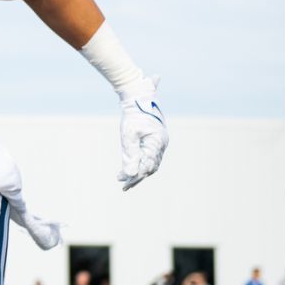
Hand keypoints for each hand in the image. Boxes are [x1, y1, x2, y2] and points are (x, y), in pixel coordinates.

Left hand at [115, 76, 167, 190]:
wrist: (138, 98)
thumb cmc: (132, 115)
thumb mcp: (128, 135)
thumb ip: (130, 155)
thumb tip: (129, 174)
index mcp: (157, 142)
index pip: (147, 165)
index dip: (135, 175)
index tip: (122, 181)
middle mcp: (162, 144)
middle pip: (150, 167)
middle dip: (137, 177)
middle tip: (124, 186)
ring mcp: (160, 143)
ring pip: (150, 163)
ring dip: (138, 172)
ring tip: (124, 182)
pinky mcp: (155, 141)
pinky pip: (149, 156)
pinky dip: (140, 163)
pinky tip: (128, 169)